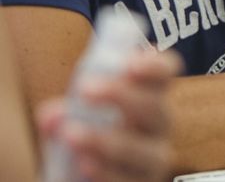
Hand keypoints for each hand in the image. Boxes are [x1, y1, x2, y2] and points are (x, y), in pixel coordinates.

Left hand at [37, 48, 180, 181]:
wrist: (82, 177)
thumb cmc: (86, 139)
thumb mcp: (74, 119)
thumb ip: (64, 113)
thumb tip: (51, 115)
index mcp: (147, 97)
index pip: (164, 74)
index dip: (154, 66)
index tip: (129, 64)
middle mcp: (157, 127)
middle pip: (157, 109)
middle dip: (124, 97)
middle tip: (85, 90)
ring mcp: (152, 160)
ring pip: (147, 151)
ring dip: (109, 141)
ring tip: (72, 134)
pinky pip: (131, 181)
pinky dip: (108, 173)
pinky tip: (85, 165)